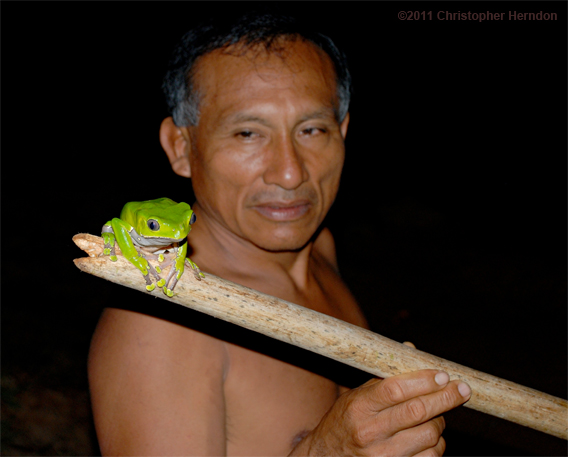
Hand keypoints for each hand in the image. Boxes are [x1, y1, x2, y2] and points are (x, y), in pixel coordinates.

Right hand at [291, 369, 470, 455]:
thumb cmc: (345, 421)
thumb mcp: (358, 395)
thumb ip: (386, 376)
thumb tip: (412, 349)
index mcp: (359, 407)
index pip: (395, 389)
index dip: (423, 380)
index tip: (442, 374)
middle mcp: (369, 433)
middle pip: (417, 412)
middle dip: (445, 398)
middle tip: (461, 389)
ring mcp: (383, 456)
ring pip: (429, 435)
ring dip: (439, 421)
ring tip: (435, 414)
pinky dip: (437, 444)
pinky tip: (429, 436)